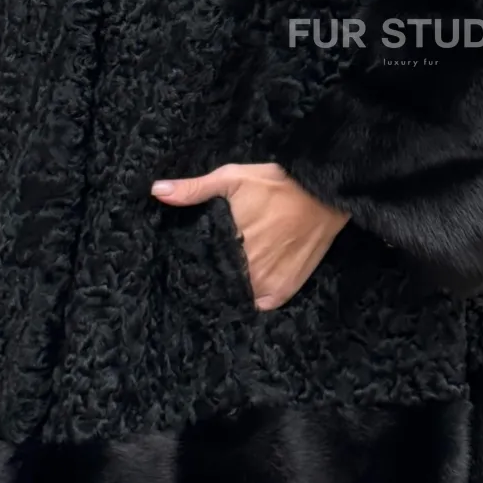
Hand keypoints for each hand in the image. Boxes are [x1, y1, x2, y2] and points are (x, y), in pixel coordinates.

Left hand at [152, 163, 348, 309]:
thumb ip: (194, 189)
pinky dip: (251, 296)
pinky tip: (248, 282)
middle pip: (215, 280)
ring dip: (229, 286)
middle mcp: (246, 269)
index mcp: (228, 242)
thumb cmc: (278, 184)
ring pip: (234, 294)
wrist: (326, 195)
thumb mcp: (233, 178)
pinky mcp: (282, 293)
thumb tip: (156, 192)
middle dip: (209, 274)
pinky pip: (257, 304)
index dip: (191, 261)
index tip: (188, 258)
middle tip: (209, 264)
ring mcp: (265, 284)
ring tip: (228, 272)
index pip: (197, 263)